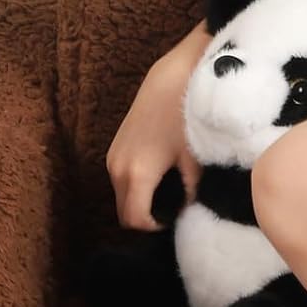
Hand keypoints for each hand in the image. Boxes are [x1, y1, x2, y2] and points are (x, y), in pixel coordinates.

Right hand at [106, 43, 203, 230]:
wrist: (169, 79)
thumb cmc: (185, 116)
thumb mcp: (194, 158)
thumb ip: (189, 190)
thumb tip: (188, 209)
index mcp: (137, 174)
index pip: (136, 220)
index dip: (154, 227)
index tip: (174, 220)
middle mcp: (117, 169)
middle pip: (123, 212)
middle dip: (146, 217)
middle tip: (173, 209)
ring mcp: (112, 157)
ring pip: (120, 196)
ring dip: (139, 201)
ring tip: (168, 192)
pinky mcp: (113, 148)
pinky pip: (119, 180)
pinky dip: (134, 187)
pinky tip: (158, 175)